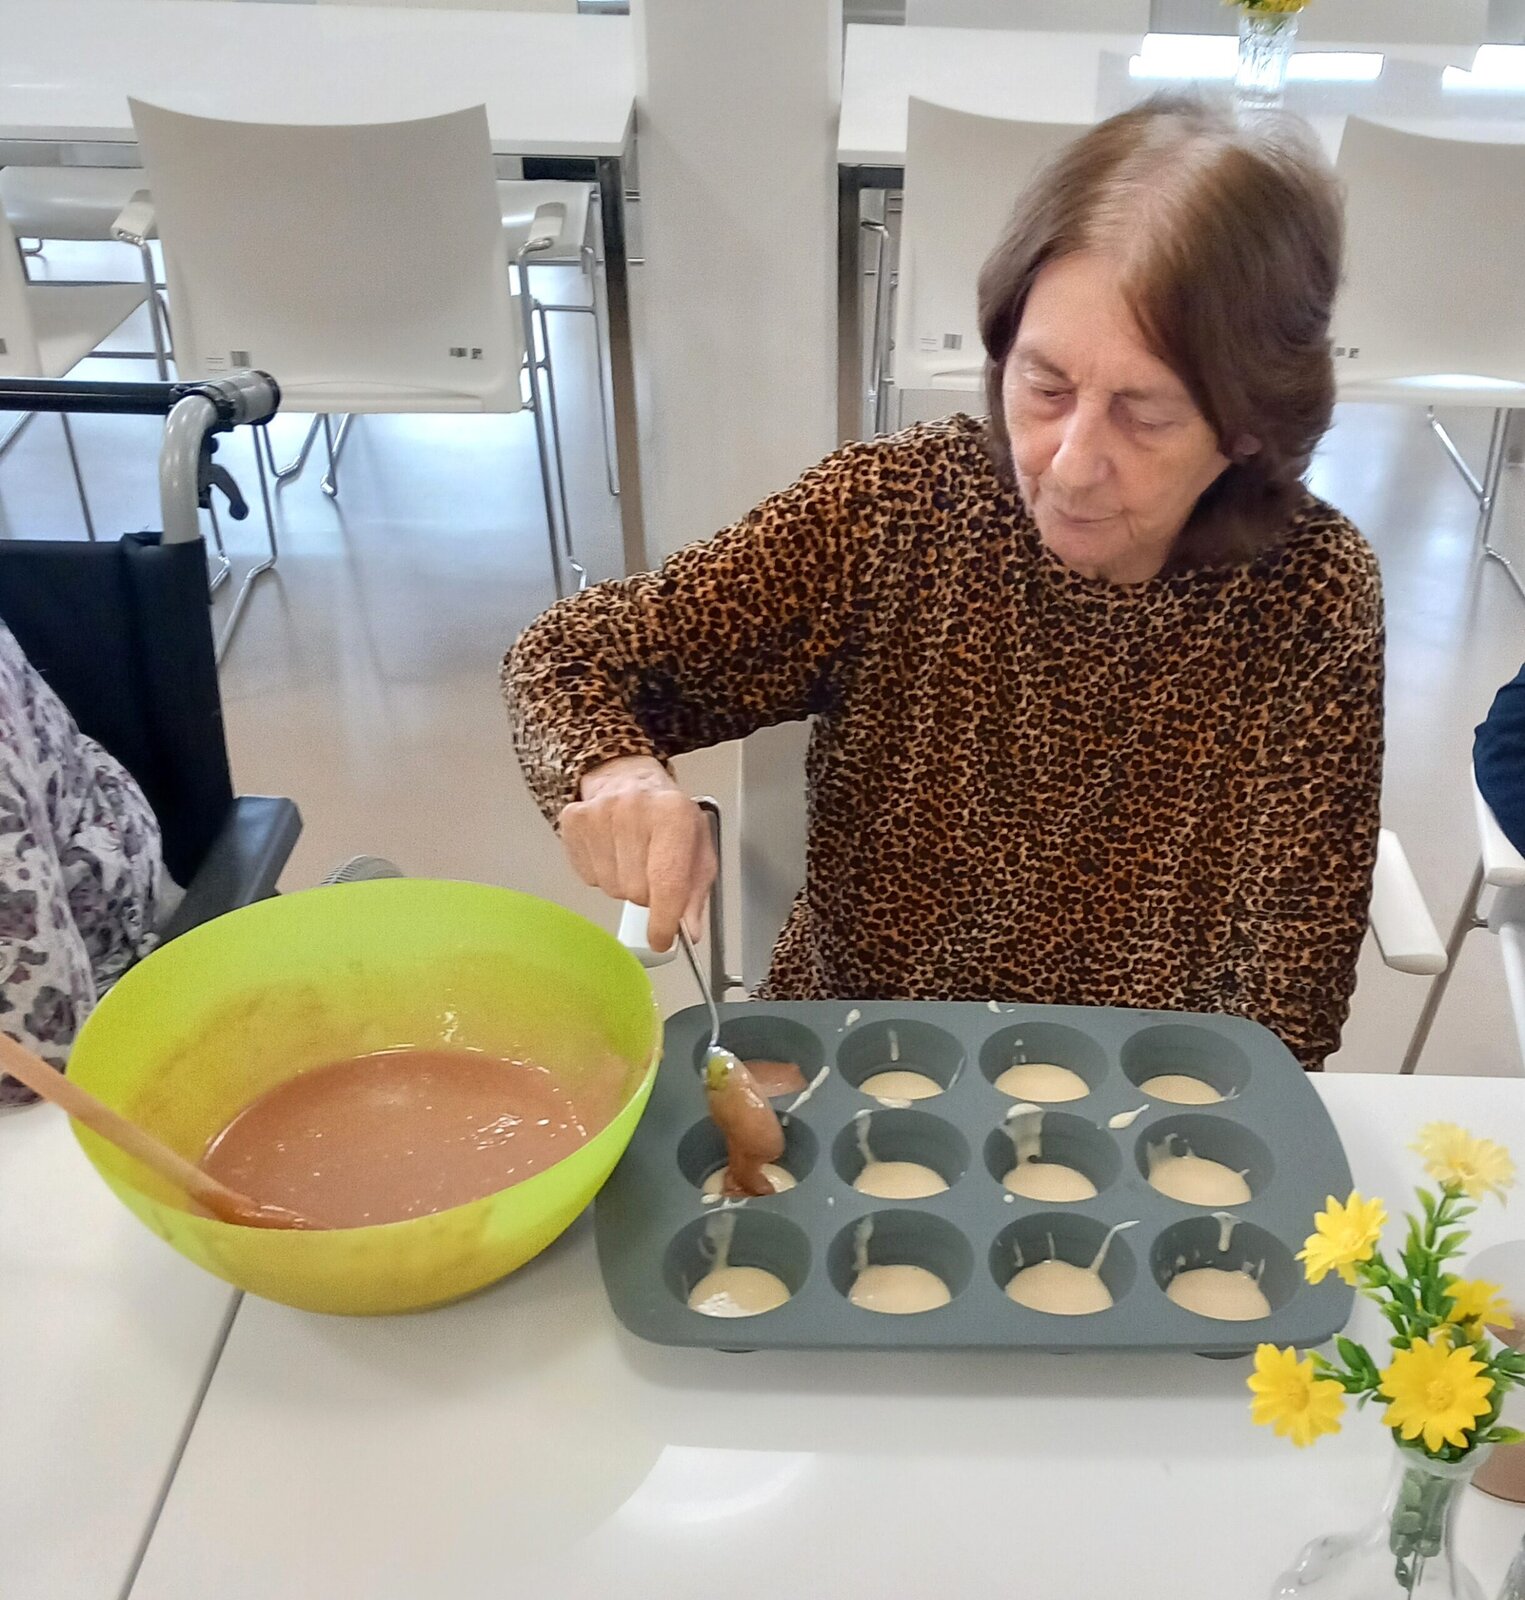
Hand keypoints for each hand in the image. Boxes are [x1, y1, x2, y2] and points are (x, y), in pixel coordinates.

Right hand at [558, 756, 715, 952]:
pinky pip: (588, 876)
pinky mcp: (574, 821)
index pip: (667, 882)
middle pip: (636, 891)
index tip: (662, 939)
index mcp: (673, 814)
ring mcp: (599, 814)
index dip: (664, 920)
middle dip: (648, 895)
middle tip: (653, 872)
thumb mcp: (698, 847)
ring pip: (611, 888)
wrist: (629, 778)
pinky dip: (602, 874)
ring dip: (624, 885)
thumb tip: (689, 929)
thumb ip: (696, 891)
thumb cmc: (668, 817)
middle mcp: (634, 809)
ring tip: (633, 858)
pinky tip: (613, 851)